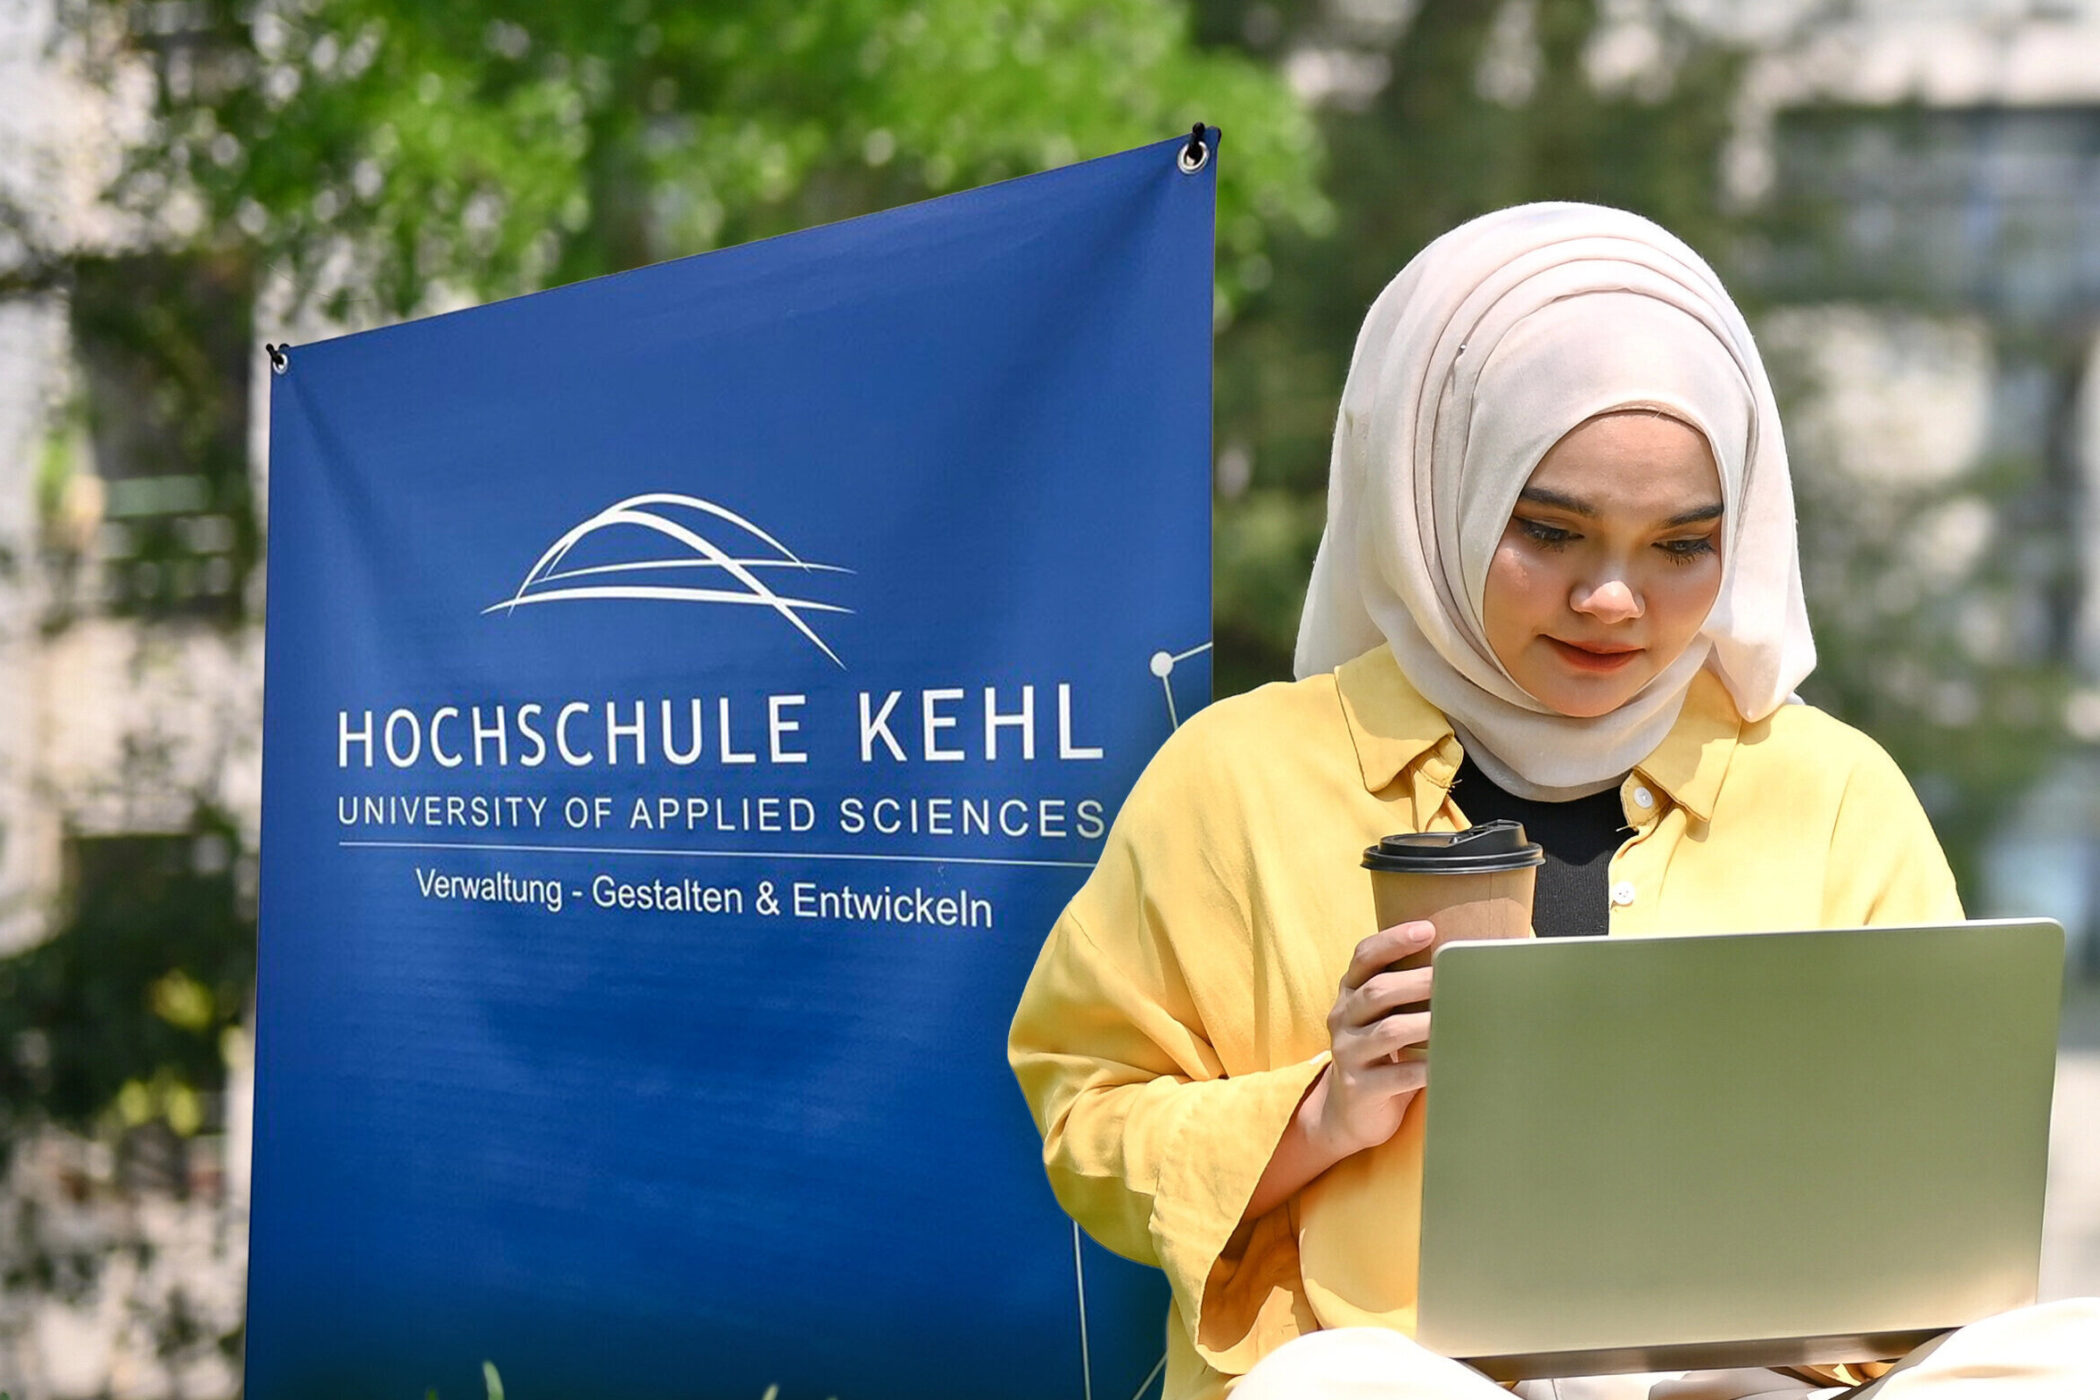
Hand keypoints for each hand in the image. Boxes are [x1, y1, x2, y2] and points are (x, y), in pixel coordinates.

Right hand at [1306, 920, 1434, 1159]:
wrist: (1349, 1112)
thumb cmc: (1382, 1055)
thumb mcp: (1383, 1018)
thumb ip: (1406, 993)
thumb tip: (1466, 966)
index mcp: (1349, 994)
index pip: (1364, 957)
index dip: (1393, 940)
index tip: (1427, 929)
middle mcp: (1342, 1018)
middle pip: (1377, 991)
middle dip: (1417, 981)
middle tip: (1453, 977)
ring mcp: (1348, 1053)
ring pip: (1388, 1031)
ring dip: (1426, 1023)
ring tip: (1457, 1018)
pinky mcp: (1358, 1087)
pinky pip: (1395, 1076)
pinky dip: (1425, 1069)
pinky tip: (1449, 1064)